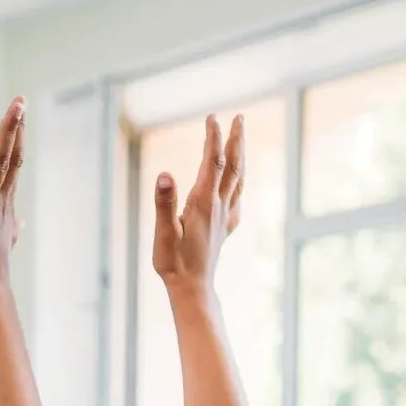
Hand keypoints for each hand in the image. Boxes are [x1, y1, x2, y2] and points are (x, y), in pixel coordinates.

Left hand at [0, 98, 24, 294]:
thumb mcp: (4, 244)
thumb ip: (13, 230)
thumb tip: (21, 224)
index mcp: (5, 206)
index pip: (13, 166)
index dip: (17, 140)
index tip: (21, 119)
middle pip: (11, 156)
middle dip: (15, 127)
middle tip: (21, 101)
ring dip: (5, 133)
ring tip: (13, 108)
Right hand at [152, 114, 243, 298]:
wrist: (192, 288)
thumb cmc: (174, 262)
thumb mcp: (163, 233)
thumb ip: (164, 203)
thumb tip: (165, 174)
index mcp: (204, 203)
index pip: (212, 162)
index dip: (213, 138)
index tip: (213, 117)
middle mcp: (218, 206)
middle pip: (232, 166)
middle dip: (236, 140)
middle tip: (239, 118)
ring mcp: (224, 217)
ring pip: (238, 180)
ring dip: (241, 157)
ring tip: (241, 140)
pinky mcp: (224, 228)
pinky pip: (237, 198)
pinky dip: (240, 183)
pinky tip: (238, 184)